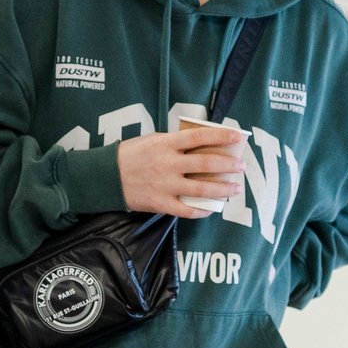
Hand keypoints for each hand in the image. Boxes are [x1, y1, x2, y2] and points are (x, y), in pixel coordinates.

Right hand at [116, 125, 245, 218]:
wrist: (106, 176)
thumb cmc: (131, 155)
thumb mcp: (152, 140)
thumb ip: (175, 143)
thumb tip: (202, 145)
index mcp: (165, 144)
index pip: (199, 137)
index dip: (221, 136)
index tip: (237, 137)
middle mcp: (167, 164)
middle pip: (206, 164)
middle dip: (228, 165)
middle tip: (241, 166)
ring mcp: (165, 185)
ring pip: (202, 189)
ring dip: (223, 189)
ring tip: (235, 188)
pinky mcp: (160, 203)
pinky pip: (187, 210)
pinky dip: (202, 211)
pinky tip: (212, 208)